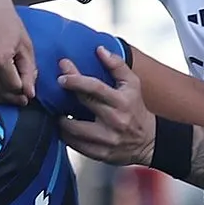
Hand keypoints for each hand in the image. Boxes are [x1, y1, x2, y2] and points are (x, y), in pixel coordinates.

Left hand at [53, 50, 156, 166]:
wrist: (149, 141)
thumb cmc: (136, 109)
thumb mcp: (133, 84)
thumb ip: (117, 65)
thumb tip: (99, 50)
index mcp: (122, 101)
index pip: (95, 87)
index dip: (76, 80)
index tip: (62, 74)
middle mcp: (115, 121)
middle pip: (82, 106)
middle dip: (62, 96)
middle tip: (54, 91)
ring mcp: (107, 140)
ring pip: (73, 129)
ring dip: (60, 120)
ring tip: (58, 112)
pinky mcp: (101, 154)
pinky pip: (75, 145)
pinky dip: (66, 136)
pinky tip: (65, 128)